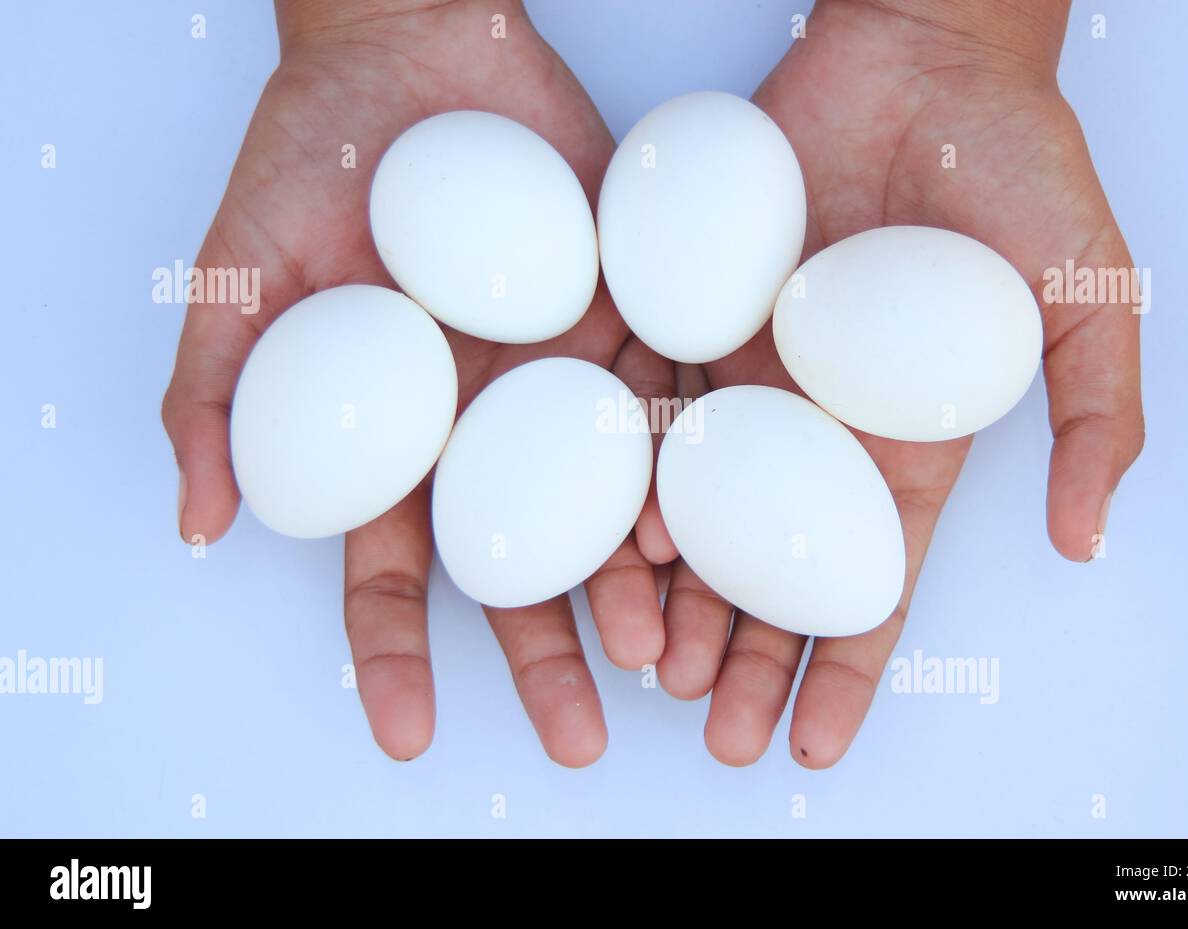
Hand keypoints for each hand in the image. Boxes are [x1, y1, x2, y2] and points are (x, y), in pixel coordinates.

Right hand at [161, 0, 669, 765]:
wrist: (405, 48)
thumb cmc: (305, 160)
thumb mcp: (236, 277)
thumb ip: (214, 399)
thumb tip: (203, 528)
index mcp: (398, 439)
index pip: (394, 572)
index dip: (397, 657)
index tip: (410, 735)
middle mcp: (487, 426)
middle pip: (520, 564)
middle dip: (547, 653)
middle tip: (582, 736)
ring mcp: (561, 377)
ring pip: (604, 508)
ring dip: (628, 585)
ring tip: (653, 652)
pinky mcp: (626, 318)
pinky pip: (658, 404)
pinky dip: (676, 468)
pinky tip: (694, 529)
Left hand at [649, 0, 1143, 766]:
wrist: (926, 54)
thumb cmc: (1019, 168)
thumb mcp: (1090, 300)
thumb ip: (1094, 419)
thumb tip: (1079, 540)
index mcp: (905, 441)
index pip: (871, 581)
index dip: (845, 668)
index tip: (813, 744)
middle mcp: (818, 423)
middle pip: (773, 567)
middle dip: (743, 654)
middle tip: (711, 734)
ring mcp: (750, 372)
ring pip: (699, 508)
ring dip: (675, 592)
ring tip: (649, 664)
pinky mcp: (695, 313)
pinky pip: (650, 407)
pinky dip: (631, 475)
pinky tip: (616, 539)